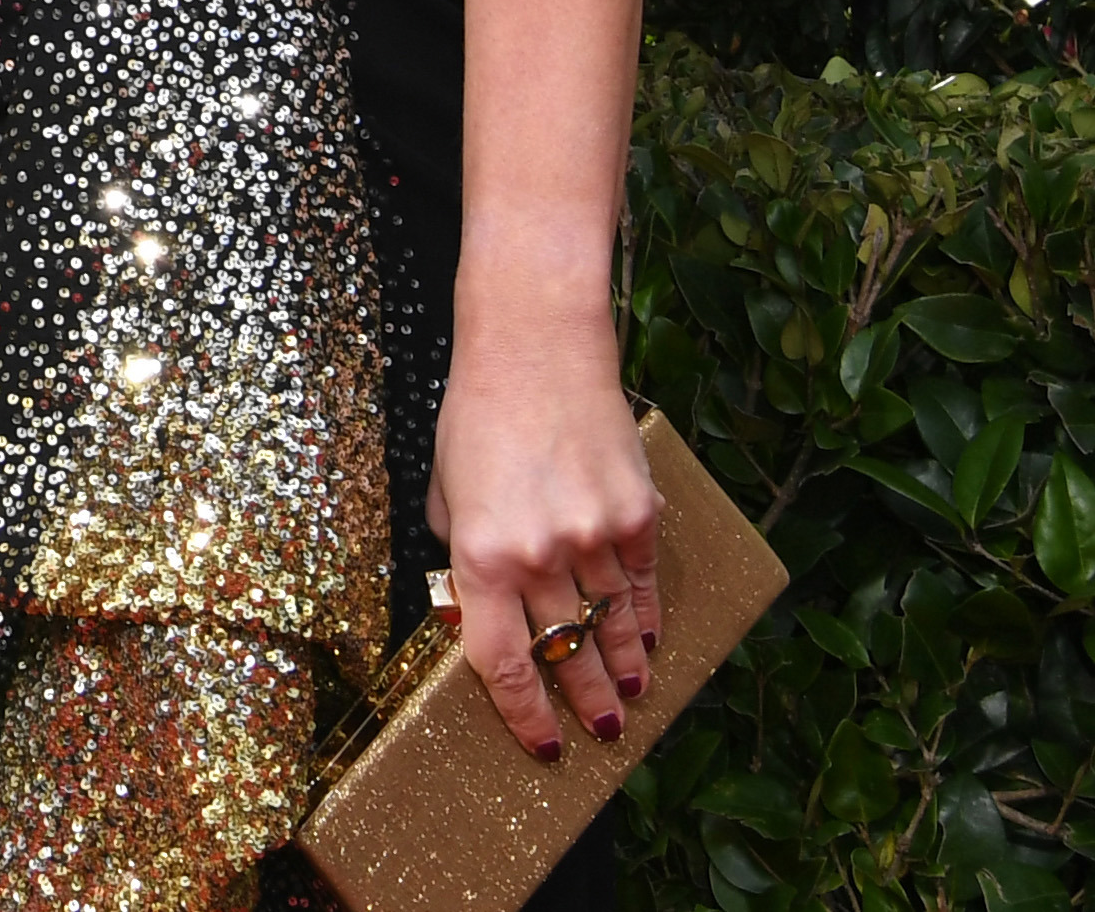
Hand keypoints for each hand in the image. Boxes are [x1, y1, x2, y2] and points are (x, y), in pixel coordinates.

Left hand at [425, 331, 659, 760]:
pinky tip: (649, 644)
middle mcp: (539, 553)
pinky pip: (643, 585)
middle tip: (598, 733)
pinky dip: (646, 621)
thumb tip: (477, 616)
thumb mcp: (445, 493)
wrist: (536, 348)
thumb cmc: (478, 416)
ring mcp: (593, 534)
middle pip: (565, 653)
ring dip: (621, 670)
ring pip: (612, 627)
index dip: (524, 714)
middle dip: (581, 703)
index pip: (502, 662)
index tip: (543, 745)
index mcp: (481, 554)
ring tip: (630, 699)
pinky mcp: (636, 513)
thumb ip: (461, 561)